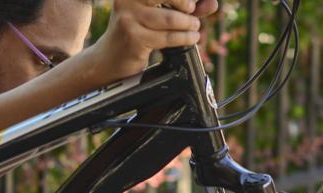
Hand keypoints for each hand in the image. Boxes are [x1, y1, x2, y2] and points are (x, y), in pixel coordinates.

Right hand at [89, 0, 218, 80]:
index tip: (193, 4)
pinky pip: (168, 37)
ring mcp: (129, 19)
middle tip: (192, 12)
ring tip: (194, 27)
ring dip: (189, 24)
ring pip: (171, 18)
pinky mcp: (134, 39)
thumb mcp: (158, 13)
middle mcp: (127, 0)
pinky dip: (184, 38)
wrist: (111, 57)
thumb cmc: (137, 31)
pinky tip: (190, 38)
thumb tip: (212, 3)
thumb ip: (184, 6)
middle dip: (187, 4)